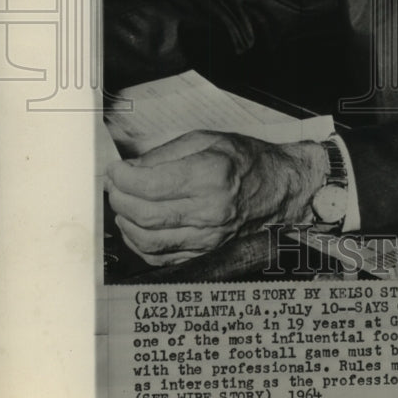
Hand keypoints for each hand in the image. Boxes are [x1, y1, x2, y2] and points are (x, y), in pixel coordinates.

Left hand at [105, 131, 326, 265]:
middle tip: (115, 185)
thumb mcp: (209, 140)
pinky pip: (160, 257)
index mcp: (211, 176)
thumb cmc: (249, 162)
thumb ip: (167, 153)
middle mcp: (210, 211)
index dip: (123, 178)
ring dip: (126, 223)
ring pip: (147, 241)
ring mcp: (208, 238)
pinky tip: (138, 227)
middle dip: (120, 199)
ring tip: (124, 205)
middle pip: (144, 214)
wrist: (283, 190)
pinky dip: (140, 244)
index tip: (115, 171)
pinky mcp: (206, 254)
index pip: (149, 184)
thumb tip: (131, 168)